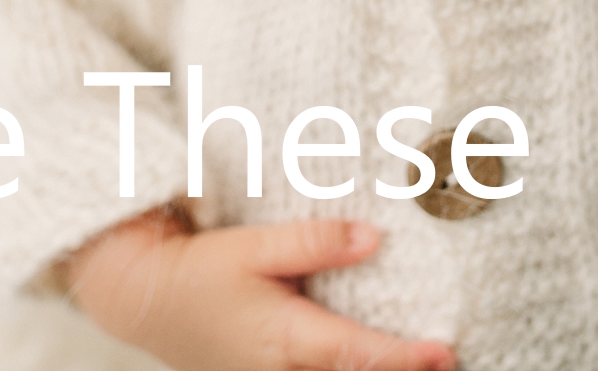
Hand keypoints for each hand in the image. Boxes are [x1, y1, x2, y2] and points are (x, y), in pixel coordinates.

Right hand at [61, 207, 456, 370]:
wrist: (146, 301)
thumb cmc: (197, 273)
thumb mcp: (252, 247)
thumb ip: (313, 243)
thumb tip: (371, 239)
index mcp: (284, 338)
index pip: (358, 355)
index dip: (406, 360)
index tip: (445, 353)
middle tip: (450, 361)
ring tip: (425, 361)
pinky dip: (350, 370)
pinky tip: (375, 359)